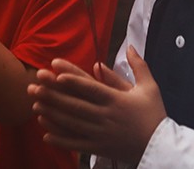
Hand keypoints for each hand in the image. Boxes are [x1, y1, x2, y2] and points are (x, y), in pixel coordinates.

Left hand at [29, 46, 166, 163]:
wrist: (160, 147)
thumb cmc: (155, 114)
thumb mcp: (150, 87)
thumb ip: (139, 66)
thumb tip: (131, 46)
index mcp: (117, 100)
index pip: (91, 88)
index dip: (73, 80)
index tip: (55, 72)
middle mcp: (106, 117)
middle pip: (75, 105)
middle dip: (52, 95)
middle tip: (33, 86)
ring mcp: (101, 134)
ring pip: (72, 124)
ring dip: (52, 115)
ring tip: (35, 106)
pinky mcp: (100, 148)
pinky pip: (76, 144)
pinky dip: (60, 140)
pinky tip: (45, 135)